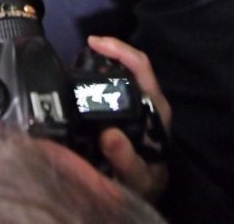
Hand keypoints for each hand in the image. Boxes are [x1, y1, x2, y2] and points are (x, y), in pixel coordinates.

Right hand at [88, 35, 171, 202]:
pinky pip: (113, 86)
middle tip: (80, 51)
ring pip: (122, 72)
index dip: (120, 50)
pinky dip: (98, 77)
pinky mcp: (127, 109)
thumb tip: (109, 134)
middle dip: (108, 50)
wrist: (146, 191)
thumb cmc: (146, 182)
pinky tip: (81, 81)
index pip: (142, 68)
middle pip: (131, 63)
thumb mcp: (138, 177)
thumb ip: (127, 160)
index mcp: (156, 108)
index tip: (93, 43)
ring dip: (102, 62)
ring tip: (77, 62)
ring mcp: (138, 103)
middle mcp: (148, 100)